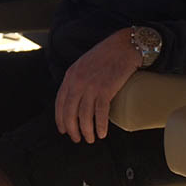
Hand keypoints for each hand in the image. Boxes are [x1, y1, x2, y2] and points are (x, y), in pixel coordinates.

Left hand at [55, 28, 141, 142]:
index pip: (60, 102)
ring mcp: (91, 85)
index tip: (64, 130)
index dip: (61, 119)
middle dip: (72, 129)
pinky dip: (100, 126)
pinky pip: (100, 113)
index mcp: (71, 75)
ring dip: (87, 131)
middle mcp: (78, 81)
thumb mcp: (85, 64)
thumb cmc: (107, 55)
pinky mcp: (106, 89)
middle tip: (77, 139)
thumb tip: (77, 98)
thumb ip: (78, 79)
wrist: (125, 46)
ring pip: (84, 115)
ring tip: (91, 139)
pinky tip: (102, 133)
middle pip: (70, 112)